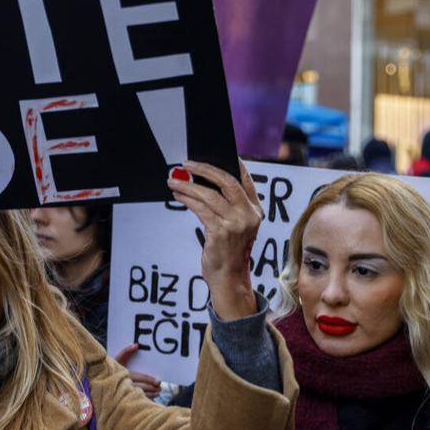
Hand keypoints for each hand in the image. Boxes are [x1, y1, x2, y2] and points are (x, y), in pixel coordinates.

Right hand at [114, 344, 160, 399]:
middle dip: (152, 388)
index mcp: (122, 374)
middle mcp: (123, 384)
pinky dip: (146, 400)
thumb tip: (136, 345)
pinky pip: (137, 401)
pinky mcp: (124, 400)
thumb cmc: (111, 370)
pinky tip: (152, 397)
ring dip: (151, 394)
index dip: (149, 380)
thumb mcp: (117, 360)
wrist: (102, 382)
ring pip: (140, 395)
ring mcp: (123, 393)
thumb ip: (126, 351)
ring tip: (158, 391)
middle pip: (141, 387)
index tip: (158, 381)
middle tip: (159, 386)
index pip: (139, 377)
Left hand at [167, 159, 262, 319]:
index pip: (246, 179)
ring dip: (188, 185)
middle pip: (227, 182)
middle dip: (205, 169)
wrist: (228, 276)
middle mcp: (249, 215)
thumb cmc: (228, 249)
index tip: (221, 152)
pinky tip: (178, 195)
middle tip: (187, 163)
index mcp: (256, 210)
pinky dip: (187, 199)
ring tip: (174, 181)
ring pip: (209, 195)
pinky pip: (200, 209)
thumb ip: (226, 204)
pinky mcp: (221, 232)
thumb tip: (202, 179)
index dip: (234, 163)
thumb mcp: (235, 224)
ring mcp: (236, 224)